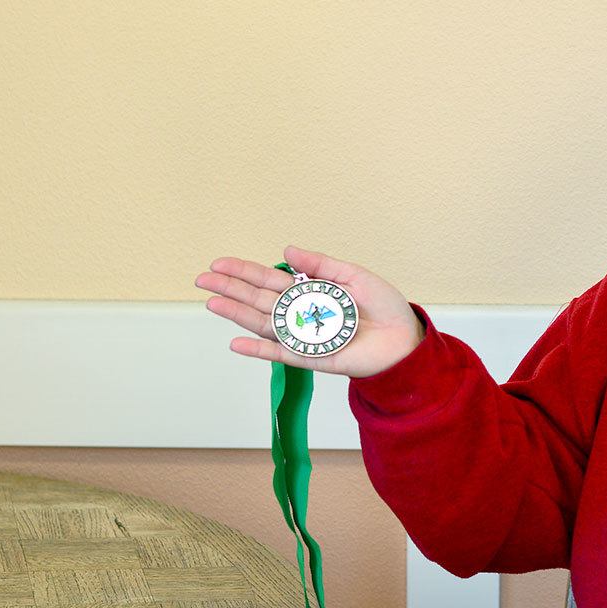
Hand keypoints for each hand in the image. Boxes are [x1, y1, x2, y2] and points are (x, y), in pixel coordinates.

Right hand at [195, 245, 424, 378]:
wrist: (404, 338)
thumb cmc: (383, 306)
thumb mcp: (353, 276)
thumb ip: (320, 265)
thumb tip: (287, 250)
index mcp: (310, 291)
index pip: (270, 280)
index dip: (245, 272)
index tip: (219, 264)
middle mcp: (301, 313)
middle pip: (259, 300)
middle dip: (231, 290)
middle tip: (202, 280)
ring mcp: (303, 336)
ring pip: (263, 324)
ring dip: (237, 314)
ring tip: (212, 303)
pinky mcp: (312, 357)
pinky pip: (281, 353)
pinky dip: (259, 350)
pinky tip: (236, 342)